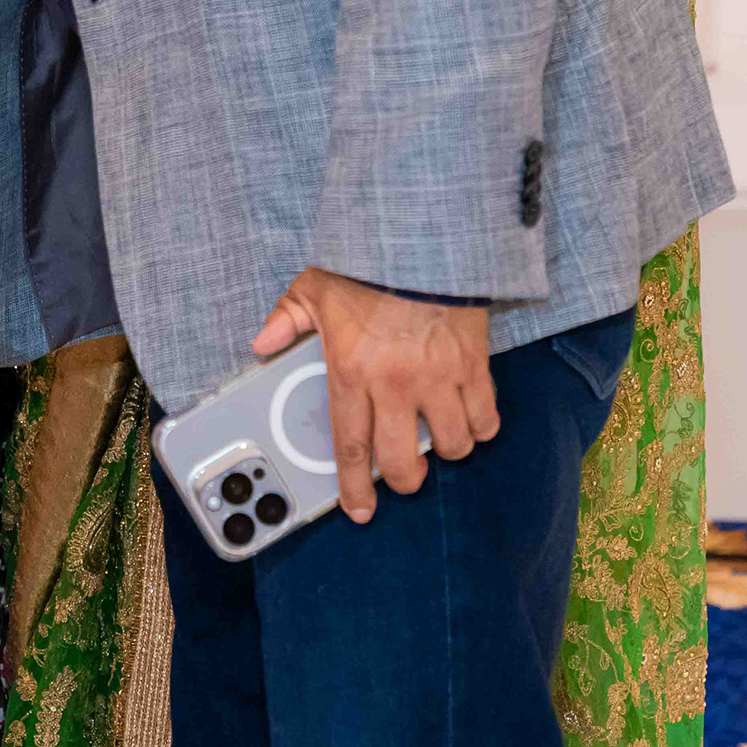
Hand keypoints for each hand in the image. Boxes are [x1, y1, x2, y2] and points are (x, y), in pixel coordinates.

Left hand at [250, 268, 497, 522]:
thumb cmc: (366, 263)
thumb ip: (286, 320)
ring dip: (447, 451)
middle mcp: (395, 384)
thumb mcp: (313, 286)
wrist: (420, 236)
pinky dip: (481, 425)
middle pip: (402, 461)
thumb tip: (260, 344)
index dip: (355, 488)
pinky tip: (471, 418)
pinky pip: (486, 417)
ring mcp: (439, 378)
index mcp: (351, 372)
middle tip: (404, 474)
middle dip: (404, 480)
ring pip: (452, 445)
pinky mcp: (474, 366)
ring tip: (439, 440)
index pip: (351, 447)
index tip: (359, 510)